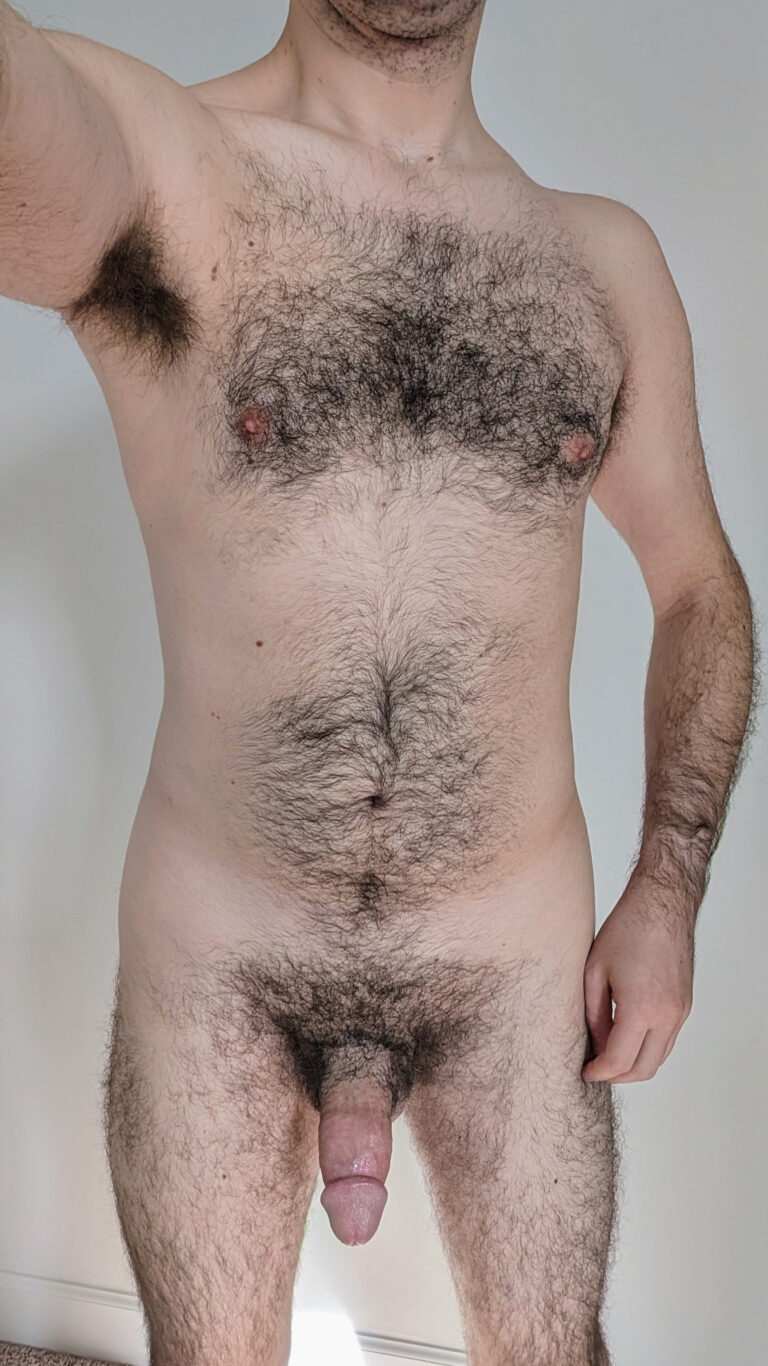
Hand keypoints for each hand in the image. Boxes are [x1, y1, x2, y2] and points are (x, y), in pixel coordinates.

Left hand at [582, 877, 693, 1082]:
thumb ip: (593, 1014)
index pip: (619, 1061)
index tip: (585, 1071)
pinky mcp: (685, 1004)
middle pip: (643, 1069)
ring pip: (659, 1057)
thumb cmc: (627, 929)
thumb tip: (596, 1043)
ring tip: (608, 1052)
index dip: (599, 1072)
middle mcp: (667, 1016)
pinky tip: (626, 1035)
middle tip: (596, 1069)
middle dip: (617, 1076)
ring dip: (634, 1063)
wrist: (662, 905)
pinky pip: (667, 1040)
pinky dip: (648, 1047)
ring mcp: (680, 1011)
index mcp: (641, 1009)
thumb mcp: (594, 972)